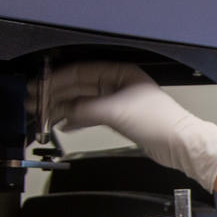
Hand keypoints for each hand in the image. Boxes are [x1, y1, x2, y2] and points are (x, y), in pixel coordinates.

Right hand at [36, 62, 216, 191]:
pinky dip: (77, 118)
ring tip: (44, 115)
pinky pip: (90, 113)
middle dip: (56, 94)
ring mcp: (117, 100)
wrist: (180, 145)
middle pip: (79, 85)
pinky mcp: (119, 116)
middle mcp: (117, 82)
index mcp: (119, 71)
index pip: (80, 71)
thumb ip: (86, 109)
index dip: (57, 80)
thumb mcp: (116, 112)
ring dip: (63, 108)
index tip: (40, 87)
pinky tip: (64, 124)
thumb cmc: (160, 122)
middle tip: (36, 102)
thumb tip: (64, 112)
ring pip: (83, 100)